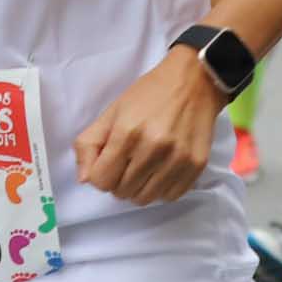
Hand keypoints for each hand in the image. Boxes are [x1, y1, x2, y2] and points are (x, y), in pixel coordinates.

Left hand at [72, 51, 222, 206]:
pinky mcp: (197, 166)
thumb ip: (89, 144)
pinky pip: (170, 196)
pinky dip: (162, 189)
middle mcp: (153, 149)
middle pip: (122, 192)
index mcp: (127, 133)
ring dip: (139, 188)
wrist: (193, 82)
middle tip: (127, 163)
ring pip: (146, 199)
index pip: (101, 181)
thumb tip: (84, 179)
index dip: (100, 175)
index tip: (108, 163)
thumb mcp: (112, 112)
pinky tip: (162, 170)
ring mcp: (178, 159)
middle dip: (118, 181)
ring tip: (144, 168)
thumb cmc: (148, 95)